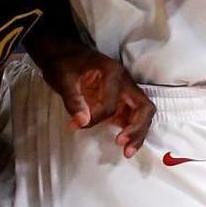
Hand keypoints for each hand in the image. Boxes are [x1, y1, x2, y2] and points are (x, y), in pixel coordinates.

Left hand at [39, 46, 154, 157]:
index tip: (78, 123)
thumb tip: (82, 122)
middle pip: (143, 107)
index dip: (97, 117)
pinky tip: (124, 144)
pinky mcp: (120, 101)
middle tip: (123, 146)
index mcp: (112, 72)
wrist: (62, 54)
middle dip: (137, 128)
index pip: (112, 103)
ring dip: (137, 133)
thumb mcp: (63, 79)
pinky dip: (131, 130)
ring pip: (142, 113)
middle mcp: (124, 81)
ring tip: (127, 152)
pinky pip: (132, 116)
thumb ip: (73, 100)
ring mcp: (124, 92)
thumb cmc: (64, 64)